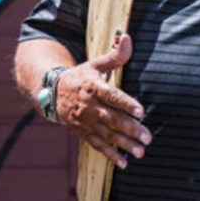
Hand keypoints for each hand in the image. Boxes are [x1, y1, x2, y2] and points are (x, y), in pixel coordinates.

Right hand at [55, 33, 150, 168]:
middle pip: (112, 119)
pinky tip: (123, 163)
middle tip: (148, 137)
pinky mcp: (82, 132)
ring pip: (106, 135)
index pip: (112, 96)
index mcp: (93, 87)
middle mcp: (89, 106)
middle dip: (131, 129)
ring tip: (141, 152)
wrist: (51, 92)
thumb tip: (128, 37)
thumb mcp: (95, 63)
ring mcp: (85, 121)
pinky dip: (109, 155)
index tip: (141, 111)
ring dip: (124, 144)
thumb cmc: (81, 76)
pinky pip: (97, 145)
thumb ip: (115, 54)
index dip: (126, 104)